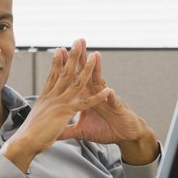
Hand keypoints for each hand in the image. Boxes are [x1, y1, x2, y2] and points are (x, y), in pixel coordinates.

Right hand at [1, 39, 110, 172]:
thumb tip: (41, 116)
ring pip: (76, 82)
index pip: (52, 76)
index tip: (60, 50)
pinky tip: (107, 91)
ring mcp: (59, 103)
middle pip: (64, 72)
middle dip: (72, 56)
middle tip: (78, 42)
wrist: (24, 142)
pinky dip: (97, 97)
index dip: (57, 62)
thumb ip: (42, 116)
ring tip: (94, 55)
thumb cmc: (28, 135)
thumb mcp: (36, 121)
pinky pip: (85, 103)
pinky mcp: (65, 112)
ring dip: (87, 68)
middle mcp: (52, 96)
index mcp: (45, 98)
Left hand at [58, 39, 159, 164]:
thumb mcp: (82, 131)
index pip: (74, 79)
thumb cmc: (105, 130)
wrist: (125, 135)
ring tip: (95, 55)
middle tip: (76, 42)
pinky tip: (109, 91)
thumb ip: (67, 130)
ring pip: (100, 82)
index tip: (57, 52)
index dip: (65, 67)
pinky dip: (110, 97)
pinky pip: (113, 102)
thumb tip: (53, 132)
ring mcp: (106, 99)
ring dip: (97, 70)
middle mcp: (95, 95)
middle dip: (81, 58)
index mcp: (85, 98)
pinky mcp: (117, 108)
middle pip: (86, 74)